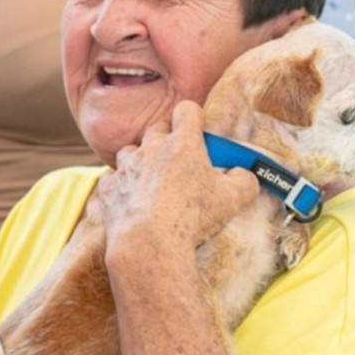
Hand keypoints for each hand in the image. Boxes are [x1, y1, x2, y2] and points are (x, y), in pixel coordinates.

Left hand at [95, 100, 259, 253]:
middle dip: (167, 139)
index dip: (193, 117)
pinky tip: (132, 201)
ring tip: (152, 181)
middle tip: (178, 161)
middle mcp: (151, 148)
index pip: (187, 110)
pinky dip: (122, 186)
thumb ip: (245, 181)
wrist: (149, 244)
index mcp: (182, 144)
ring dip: (140, 160)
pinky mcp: (109, 188)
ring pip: (130, 150)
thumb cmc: (192, 218)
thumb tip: (245, 175)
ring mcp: (127, 167)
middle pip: (157, 128)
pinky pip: (114, 178)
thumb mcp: (233, 200)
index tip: (198, 130)